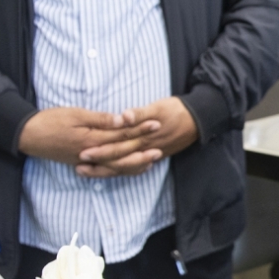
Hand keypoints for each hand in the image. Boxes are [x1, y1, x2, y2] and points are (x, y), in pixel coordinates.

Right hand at [18, 107, 156, 166]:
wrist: (27, 135)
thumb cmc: (50, 121)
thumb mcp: (75, 114)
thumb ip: (100, 119)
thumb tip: (122, 120)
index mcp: (92, 139)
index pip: (121, 135)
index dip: (140, 129)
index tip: (156, 123)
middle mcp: (92, 154)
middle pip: (122, 152)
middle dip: (143, 147)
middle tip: (162, 144)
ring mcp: (88, 161)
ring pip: (116, 166)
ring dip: (135, 163)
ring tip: (153, 159)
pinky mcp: (84, 164)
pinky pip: (107, 170)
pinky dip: (121, 169)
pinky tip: (132, 167)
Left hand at [76, 97, 199, 177]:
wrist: (200, 119)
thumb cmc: (177, 110)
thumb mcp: (159, 106)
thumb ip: (141, 112)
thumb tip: (124, 116)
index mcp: (144, 136)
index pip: (118, 147)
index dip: (100, 151)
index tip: (83, 152)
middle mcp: (146, 148)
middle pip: (118, 160)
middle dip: (98, 163)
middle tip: (78, 166)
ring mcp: (151, 153)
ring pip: (125, 166)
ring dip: (106, 170)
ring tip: (87, 171)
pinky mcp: (155, 154)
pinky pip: (135, 167)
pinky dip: (122, 171)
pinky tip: (112, 172)